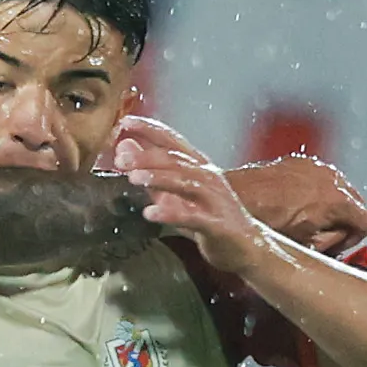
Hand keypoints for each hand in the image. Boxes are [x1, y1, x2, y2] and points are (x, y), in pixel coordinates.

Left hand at [108, 117, 266, 273]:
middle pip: (176, 160)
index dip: (150, 128)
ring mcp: (213, 198)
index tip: (126, 121)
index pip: (172, 140)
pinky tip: (150, 213)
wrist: (246, 245)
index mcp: (197, 166)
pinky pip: (192, 217)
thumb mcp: (176, 191)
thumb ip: (151, 171)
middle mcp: (207, 176)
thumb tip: (124, 147)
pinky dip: (171, 214)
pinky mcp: (216, 223)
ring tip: (133, 178)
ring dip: (159, 178)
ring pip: (185, 182)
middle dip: (147, 156)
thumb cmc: (209, 215)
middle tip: (121, 158)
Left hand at [223, 149, 366, 255]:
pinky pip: (318, 178)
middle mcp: (332, 179)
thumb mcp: (303, 244)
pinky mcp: (300, 162)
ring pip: (339, 188)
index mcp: (338, 201)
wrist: (234, 199)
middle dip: (343, 221)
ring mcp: (316, 167)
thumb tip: (336, 240)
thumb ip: (330, 242)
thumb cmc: (264, 224)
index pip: (366, 221)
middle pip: (356, 203)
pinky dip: (314, 191)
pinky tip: (293, 206)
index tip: (336, 245)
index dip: (353, 239)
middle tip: (322, 236)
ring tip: (306, 221)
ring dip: (329, 205)